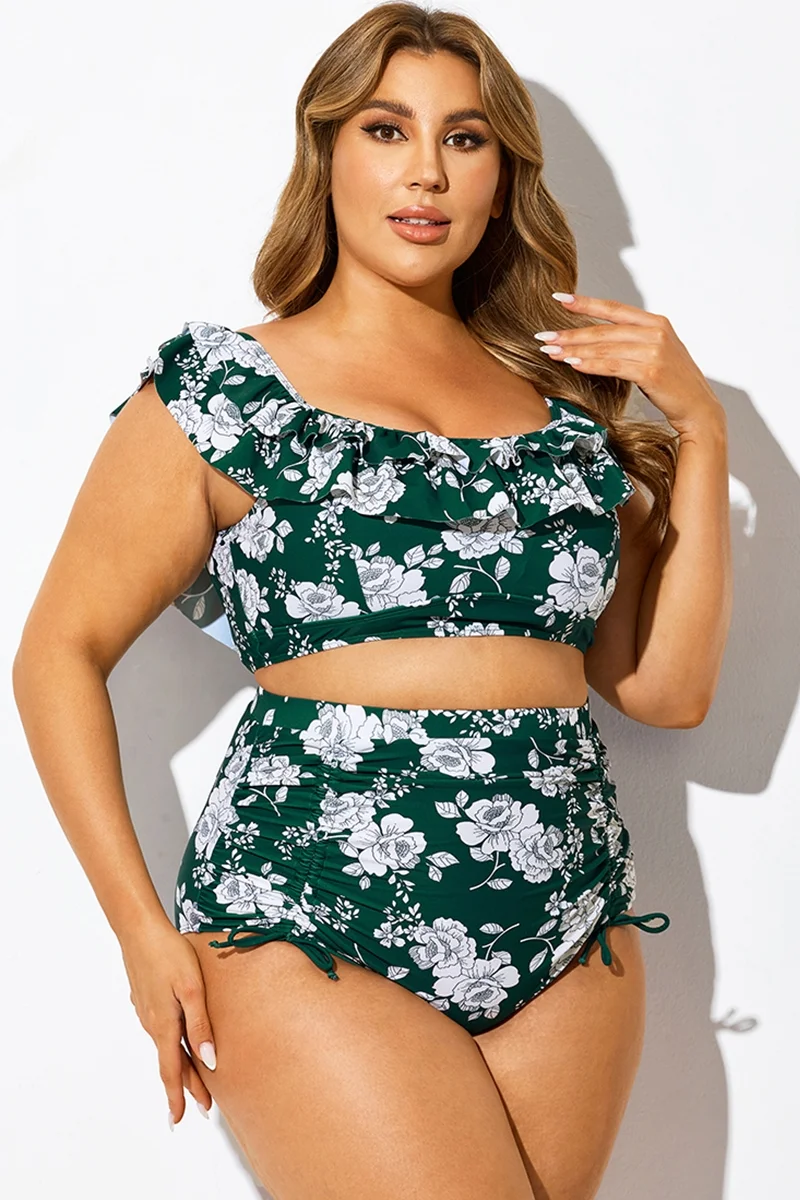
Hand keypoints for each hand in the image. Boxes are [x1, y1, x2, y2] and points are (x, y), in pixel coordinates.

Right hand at [120, 921, 215, 1128]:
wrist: (139, 930)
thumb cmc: (169, 954)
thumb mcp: (192, 989)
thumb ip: (201, 1026)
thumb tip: (210, 1061)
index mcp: (164, 1025)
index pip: (172, 1071)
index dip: (179, 1096)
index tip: (182, 1119)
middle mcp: (152, 1023)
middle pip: (171, 1061)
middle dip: (186, 1085)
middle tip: (202, 1106)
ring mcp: (147, 1011)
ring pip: (166, 1045)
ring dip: (180, 1064)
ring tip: (195, 1079)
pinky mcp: (146, 999)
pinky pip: (161, 1030)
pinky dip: (172, 1044)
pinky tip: (177, 1041)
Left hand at [537, 292, 725, 436]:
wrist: (698, 408)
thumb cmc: (674, 384)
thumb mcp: (656, 353)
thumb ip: (633, 341)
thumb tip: (597, 340)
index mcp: (656, 322)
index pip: (614, 308)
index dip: (585, 303)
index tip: (559, 298)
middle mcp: (656, 332)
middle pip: (604, 330)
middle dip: (571, 333)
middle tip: (543, 336)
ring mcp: (655, 351)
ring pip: (605, 347)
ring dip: (574, 350)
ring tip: (550, 351)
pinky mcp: (651, 371)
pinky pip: (613, 366)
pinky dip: (591, 364)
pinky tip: (572, 364)